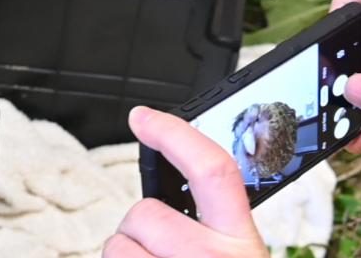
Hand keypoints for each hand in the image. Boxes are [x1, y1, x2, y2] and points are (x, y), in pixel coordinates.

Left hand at [103, 106, 269, 257]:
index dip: (173, 134)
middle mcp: (212, 257)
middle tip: (161, 253)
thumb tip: (173, 203)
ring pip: (120, 241)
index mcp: (241, 241)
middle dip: (141, 228)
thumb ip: (217, 227)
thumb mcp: (240, 257)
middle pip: (147, 211)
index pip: (212, 168)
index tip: (143, 117)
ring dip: (129, 255)